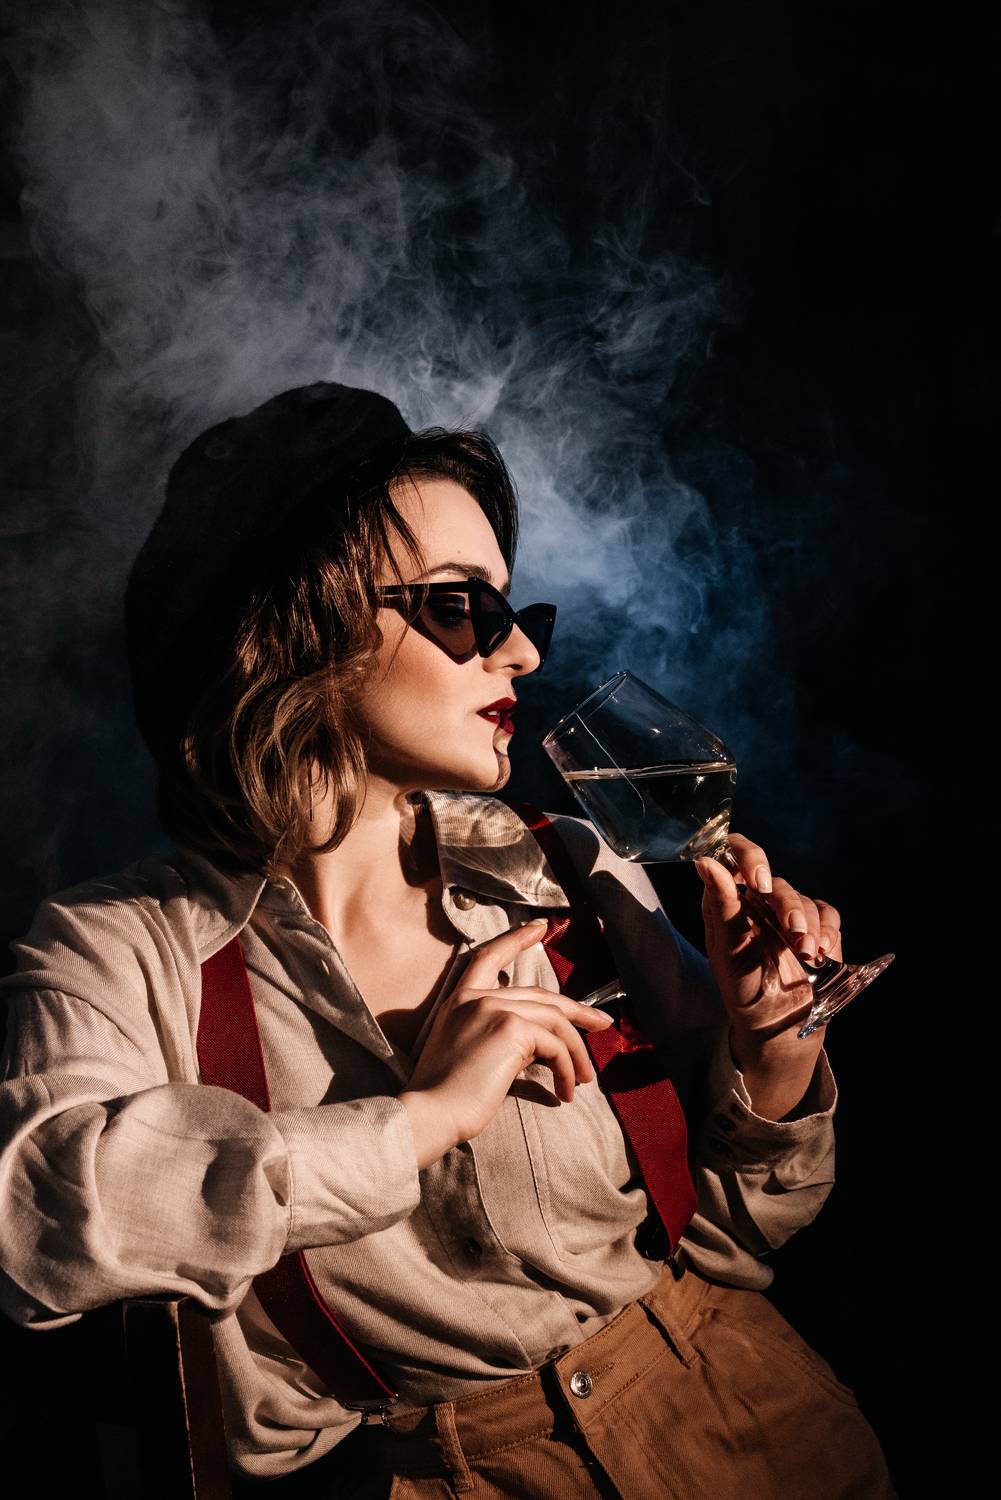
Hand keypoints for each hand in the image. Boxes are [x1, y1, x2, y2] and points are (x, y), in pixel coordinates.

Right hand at [399, 919, 613, 1166]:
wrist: (430, 1115)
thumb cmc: (446, 1097)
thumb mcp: (469, 1053)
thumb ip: (498, 1035)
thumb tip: (542, 1045)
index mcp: (460, 1000)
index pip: (490, 957)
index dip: (517, 939)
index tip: (540, 927)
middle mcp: (477, 998)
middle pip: (541, 995)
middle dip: (578, 1011)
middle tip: (601, 1023)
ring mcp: (494, 1009)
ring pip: (555, 1022)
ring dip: (576, 1053)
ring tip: (584, 1079)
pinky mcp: (512, 1029)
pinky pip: (556, 1046)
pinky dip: (568, 1070)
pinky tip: (565, 1091)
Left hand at [694, 834, 841, 1116]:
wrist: (776, 1028)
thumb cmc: (743, 989)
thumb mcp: (726, 949)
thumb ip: (720, 903)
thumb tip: (705, 860)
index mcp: (728, 901)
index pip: (735, 853)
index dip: (749, 856)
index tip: (758, 883)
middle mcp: (757, 902)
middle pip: (777, 881)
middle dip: (789, 908)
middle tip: (795, 937)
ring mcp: (787, 914)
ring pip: (804, 899)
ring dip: (810, 926)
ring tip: (808, 956)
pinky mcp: (815, 929)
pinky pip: (827, 914)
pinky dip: (829, 930)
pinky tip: (824, 952)